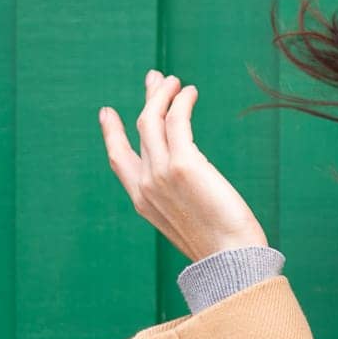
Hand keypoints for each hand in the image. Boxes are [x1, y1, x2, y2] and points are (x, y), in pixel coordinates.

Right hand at [99, 68, 268, 263]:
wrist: (230, 259)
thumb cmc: (221, 245)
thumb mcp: (189, 220)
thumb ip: (181, 198)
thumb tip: (192, 181)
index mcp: (142, 201)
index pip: (118, 160)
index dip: (111, 134)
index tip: (107, 113)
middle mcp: (145, 184)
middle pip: (140, 130)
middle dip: (148, 100)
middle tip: (156, 79)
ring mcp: (160, 173)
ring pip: (153, 120)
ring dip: (163, 94)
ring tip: (177, 80)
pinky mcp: (183, 164)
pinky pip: (177, 121)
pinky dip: (181, 102)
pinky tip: (190, 92)